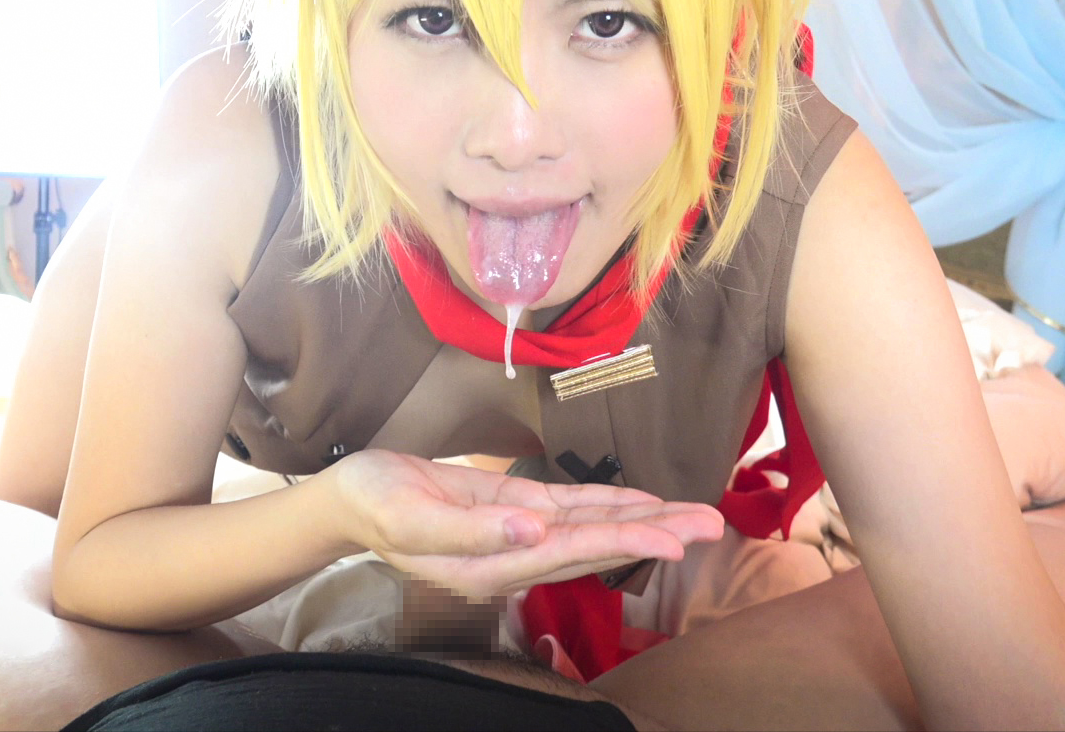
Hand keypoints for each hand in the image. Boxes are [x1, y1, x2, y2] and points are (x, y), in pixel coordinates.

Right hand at [326, 449, 724, 597]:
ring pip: (595, 526)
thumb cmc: (375, 505)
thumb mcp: (411, 516)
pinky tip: (645, 501)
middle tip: (712, 524)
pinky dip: (610, 502)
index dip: (628, 542)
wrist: (351, 498)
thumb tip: (531, 532)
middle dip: (657, 535)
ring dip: (646, 519)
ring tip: (697, 515)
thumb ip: (472, 530)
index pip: (575, 553)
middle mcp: (517, 555)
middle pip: (600, 545)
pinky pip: (573, 507)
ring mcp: (521, 532)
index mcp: (495, 565)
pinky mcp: (516, 506)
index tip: (676, 539)